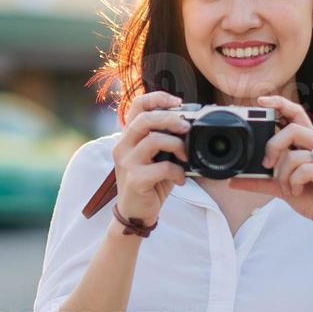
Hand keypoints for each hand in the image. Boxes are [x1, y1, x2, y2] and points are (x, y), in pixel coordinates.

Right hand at [113, 90, 189, 226]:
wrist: (135, 214)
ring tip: (185, 157)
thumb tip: (189, 126)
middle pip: (145, 118)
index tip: (178, 102)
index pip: (137, 105)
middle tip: (187, 127)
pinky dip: (177, 172)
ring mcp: (127, 162)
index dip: (158, 97)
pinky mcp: (135, 180)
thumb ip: (165, 141)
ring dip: (177, 146)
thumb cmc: (149, 183)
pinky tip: (180, 179)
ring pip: (153, 140)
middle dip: (170, 118)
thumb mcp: (155, 158)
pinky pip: (162, 167)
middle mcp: (123, 146)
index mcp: (128, 137)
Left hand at [226, 94, 312, 240]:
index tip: (260, 101)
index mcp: (311, 143)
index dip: (280, 104)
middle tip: (266, 165)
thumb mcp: (282, 188)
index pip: (297, 113)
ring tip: (288, 188)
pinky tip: (297, 192)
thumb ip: (259, 181)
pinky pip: (305, 170)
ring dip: (283, 174)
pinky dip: (294, 183)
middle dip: (273, 146)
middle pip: (294, 128)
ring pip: (295, 153)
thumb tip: (233, 180)